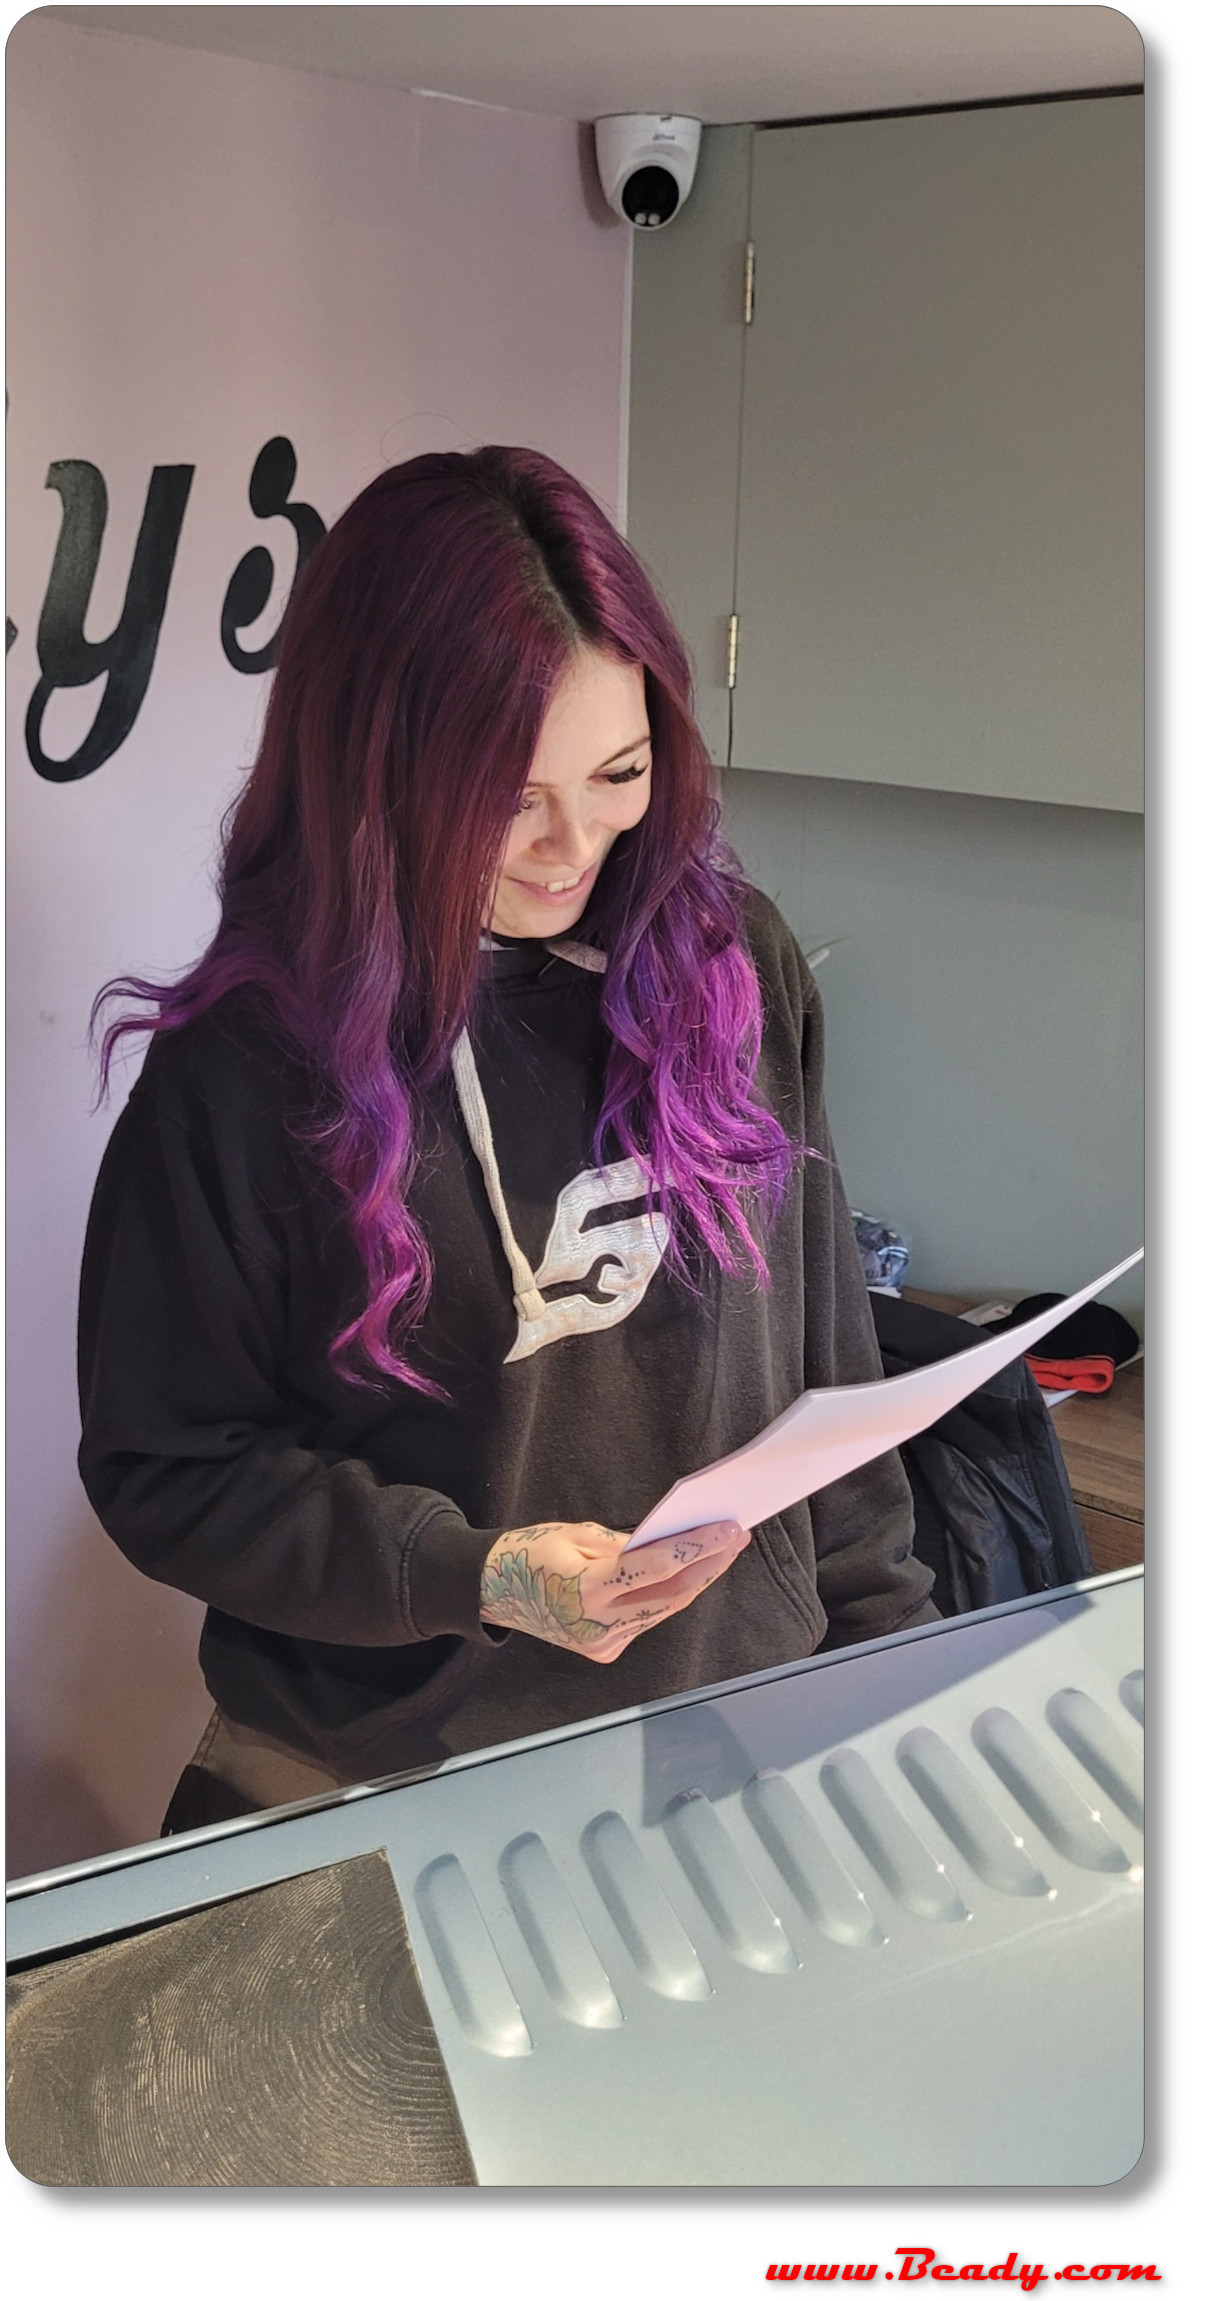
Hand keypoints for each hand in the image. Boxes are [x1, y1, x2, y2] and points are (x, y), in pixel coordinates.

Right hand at [479, 1518, 749, 1663]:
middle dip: (709, 1564)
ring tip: (723, 1551)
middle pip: (671, 1594)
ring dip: (697, 1580)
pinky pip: (648, 1619)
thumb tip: (672, 1540)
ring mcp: (602, 1644)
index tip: (728, 1528)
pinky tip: (691, 1573)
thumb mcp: (576, 1534)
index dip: (696, 1547)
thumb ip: (626, 1543)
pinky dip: (671, 1595)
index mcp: (584, 1590)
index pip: (655, 1568)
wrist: (494, 1591)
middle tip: (738, 1537)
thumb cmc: (532, 1552)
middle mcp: (596, 1625)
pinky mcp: (605, 1650)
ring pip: (665, 1609)